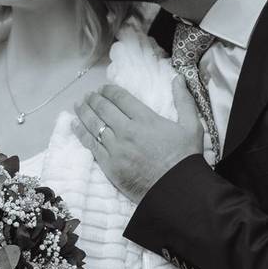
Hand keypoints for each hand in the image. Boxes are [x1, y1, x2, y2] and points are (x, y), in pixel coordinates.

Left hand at [73, 76, 204, 203]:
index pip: (120, 98)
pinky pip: (91, 145)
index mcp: (145, 119)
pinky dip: (81, 132)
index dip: (109, 90)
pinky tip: (75, 125)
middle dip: (93, 99)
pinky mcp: (109, 165)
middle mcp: (127, 130)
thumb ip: (184, 101)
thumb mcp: (192, 126)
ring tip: (78, 105)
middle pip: (103, 108)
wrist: (175, 190)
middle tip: (88, 95)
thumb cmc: (185, 158)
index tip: (103, 88)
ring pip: (94, 124)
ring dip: (84, 112)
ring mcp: (116, 148)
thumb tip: (178, 78)